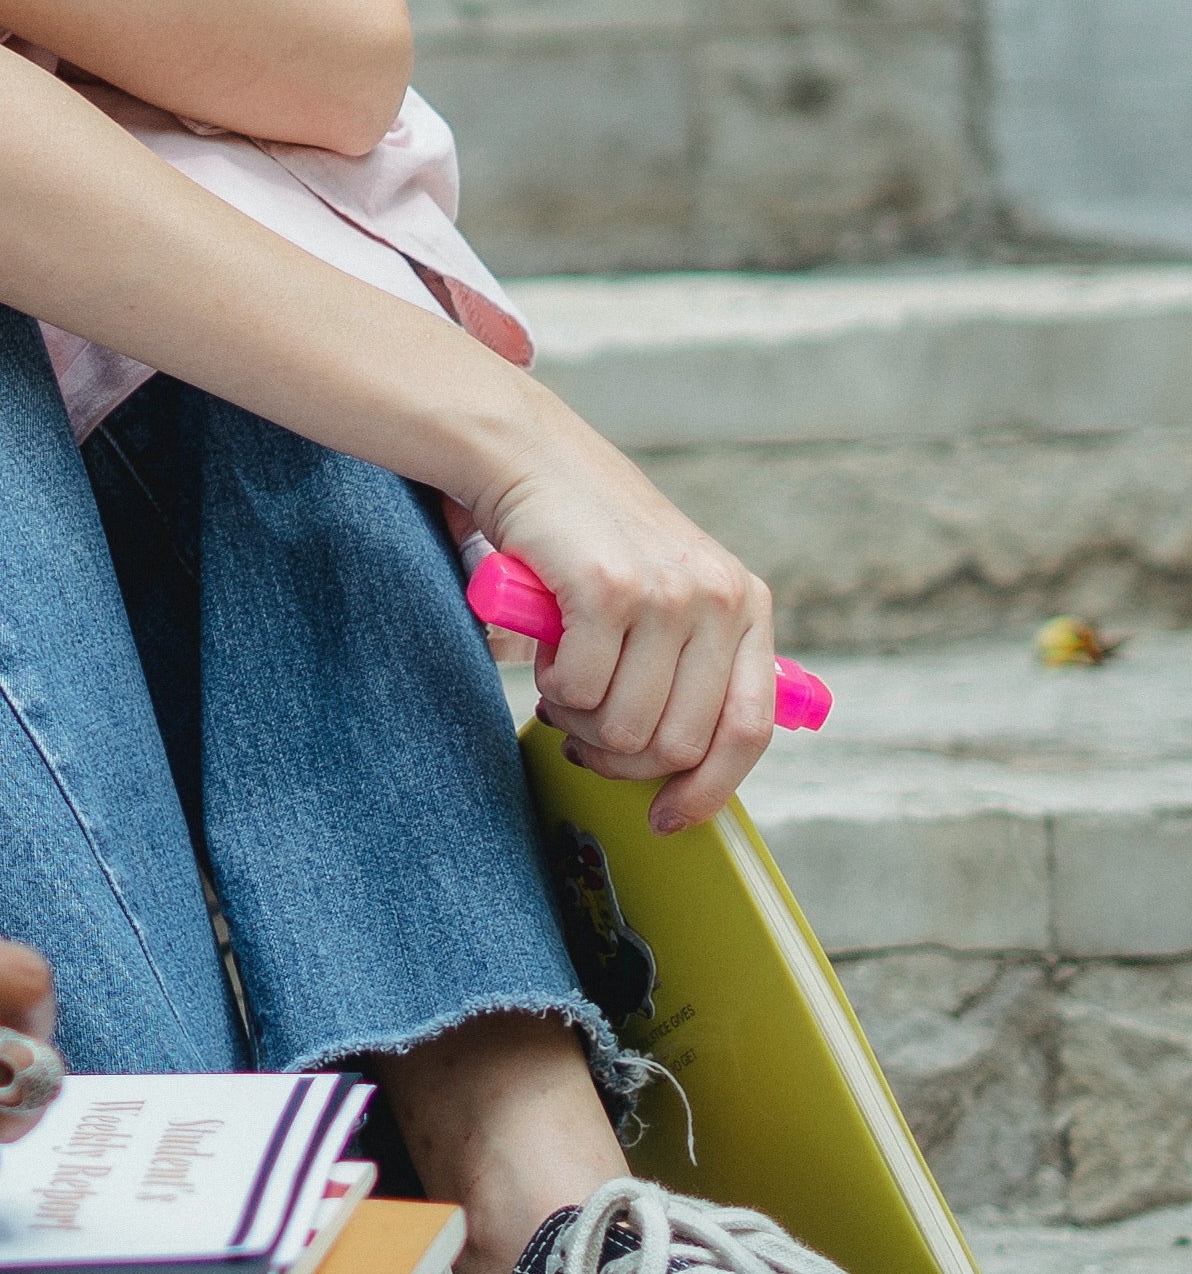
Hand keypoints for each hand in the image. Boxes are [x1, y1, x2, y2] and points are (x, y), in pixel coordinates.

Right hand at [470, 393, 780, 832]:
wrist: (526, 456)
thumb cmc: (586, 536)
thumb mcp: (667, 591)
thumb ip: (692, 663)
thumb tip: (689, 768)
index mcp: (746, 604)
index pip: (747, 730)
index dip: (707, 789)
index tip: (669, 817)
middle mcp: (720, 599)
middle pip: (679, 743)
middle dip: (620, 756)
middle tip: (583, 731)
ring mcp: (667, 593)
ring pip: (624, 726)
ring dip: (578, 719)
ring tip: (561, 679)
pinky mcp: (608, 589)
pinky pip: (578, 690)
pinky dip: (550, 684)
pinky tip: (545, 652)